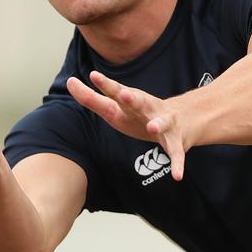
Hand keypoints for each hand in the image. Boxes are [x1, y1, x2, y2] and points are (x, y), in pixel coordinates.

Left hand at [66, 71, 188, 180]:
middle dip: (133, 98)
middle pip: (140, 102)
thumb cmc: (140, 114)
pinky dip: (177, 164)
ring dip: (157, 124)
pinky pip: (177, 153)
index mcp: (131, 102)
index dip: (105, 84)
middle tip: (126, 95)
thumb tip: (70, 82)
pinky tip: (177, 176)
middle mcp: (148, 108)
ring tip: (152, 128)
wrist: (182, 119)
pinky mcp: (175, 141)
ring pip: (161, 123)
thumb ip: (92, 97)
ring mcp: (164, 123)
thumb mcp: (116, 106)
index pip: (116, 91)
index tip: (93, 75)